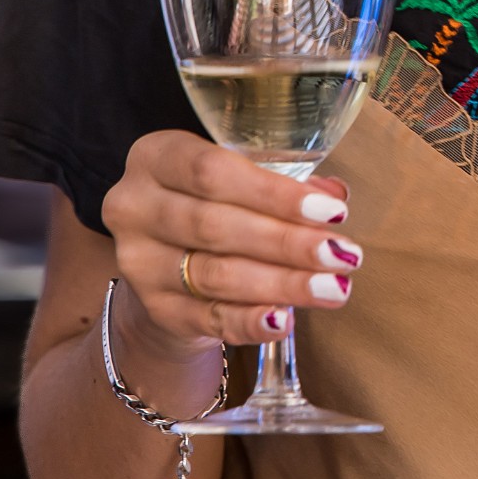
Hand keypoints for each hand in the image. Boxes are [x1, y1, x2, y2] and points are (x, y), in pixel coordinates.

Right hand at [101, 131, 360, 351]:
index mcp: (156, 157)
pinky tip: (285, 320)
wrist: (168, 257)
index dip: (275, 194)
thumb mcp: (243, 178)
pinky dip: (250, 321)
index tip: (333, 212)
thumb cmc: (218, 201)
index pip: (213, 172)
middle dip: (288, 243)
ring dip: (282, 284)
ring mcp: (138, 262)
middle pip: (217, 226)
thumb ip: (286, 181)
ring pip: (216, 275)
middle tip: (344, 255)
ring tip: (334, 287)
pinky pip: (207, 319)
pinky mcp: (153, 308)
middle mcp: (134, 206)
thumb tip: (334, 196)